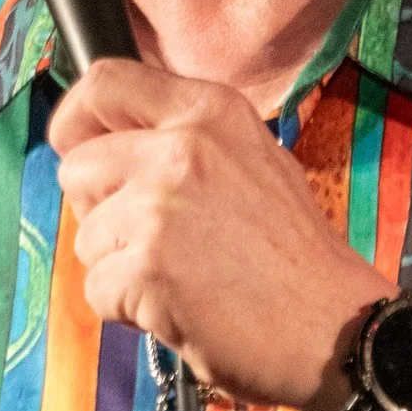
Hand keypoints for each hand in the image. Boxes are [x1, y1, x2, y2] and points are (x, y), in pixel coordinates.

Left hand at [49, 58, 388, 409]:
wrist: (334, 327)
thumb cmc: (295, 258)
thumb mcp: (252, 161)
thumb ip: (185, 142)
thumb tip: (113, 142)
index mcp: (209, 112)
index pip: (105, 82)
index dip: (77, 121)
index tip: (78, 147)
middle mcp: (181, 146)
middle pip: (78, 167)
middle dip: (100, 211)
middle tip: (153, 240)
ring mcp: (160, 206)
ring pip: (86, 236)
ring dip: (119, 268)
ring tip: (182, 279)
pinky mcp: (146, 266)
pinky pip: (97, 290)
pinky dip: (128, 310)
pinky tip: (180, 308)